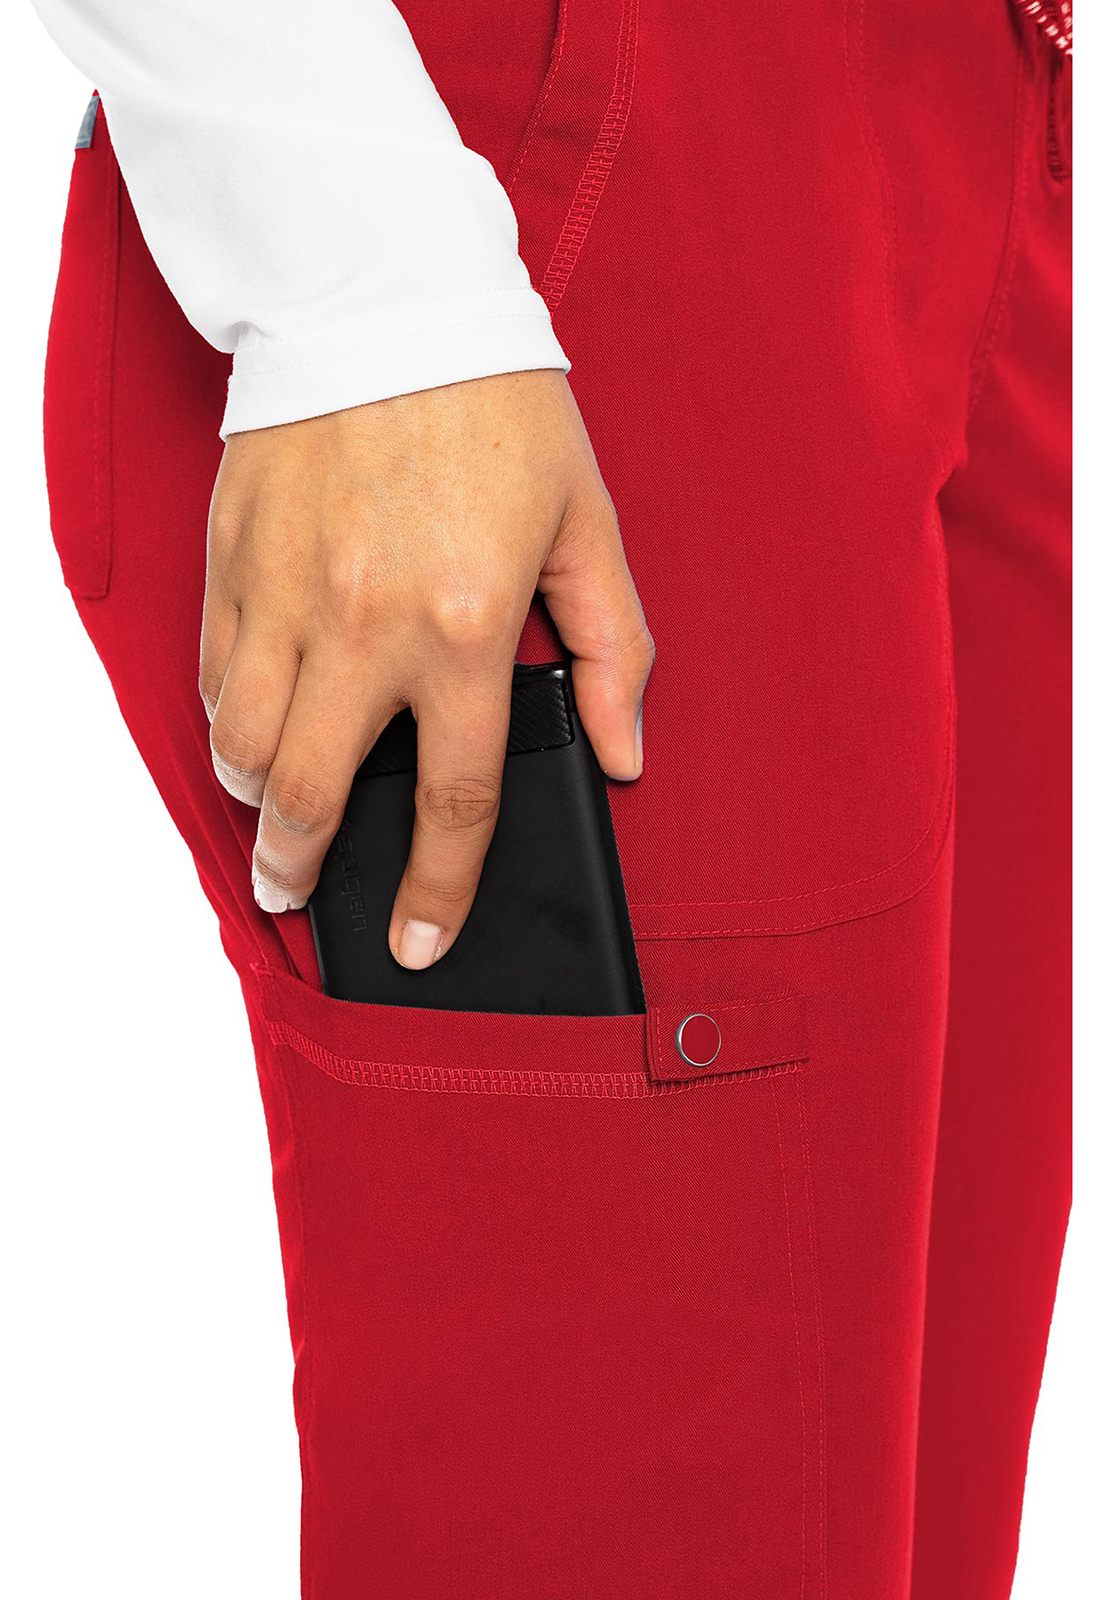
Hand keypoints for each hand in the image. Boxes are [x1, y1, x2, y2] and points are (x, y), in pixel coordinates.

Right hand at [200, 370, 652, 967]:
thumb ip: (612, 648)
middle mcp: (363, 627)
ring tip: (273, 816)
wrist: (385, 294)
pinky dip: (225, 720)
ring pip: (244, 746)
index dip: (437, 890)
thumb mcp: (586, 523)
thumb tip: (625, 752)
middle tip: (300, 895)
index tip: (420, 942)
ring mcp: (285, 594)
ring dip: (256, 802)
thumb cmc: (495, 407)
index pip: (452, 798)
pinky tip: (249, 727)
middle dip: (303, 871)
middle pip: (315, 797)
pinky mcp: (232, 558)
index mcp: (463, 626)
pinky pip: (212, 674)